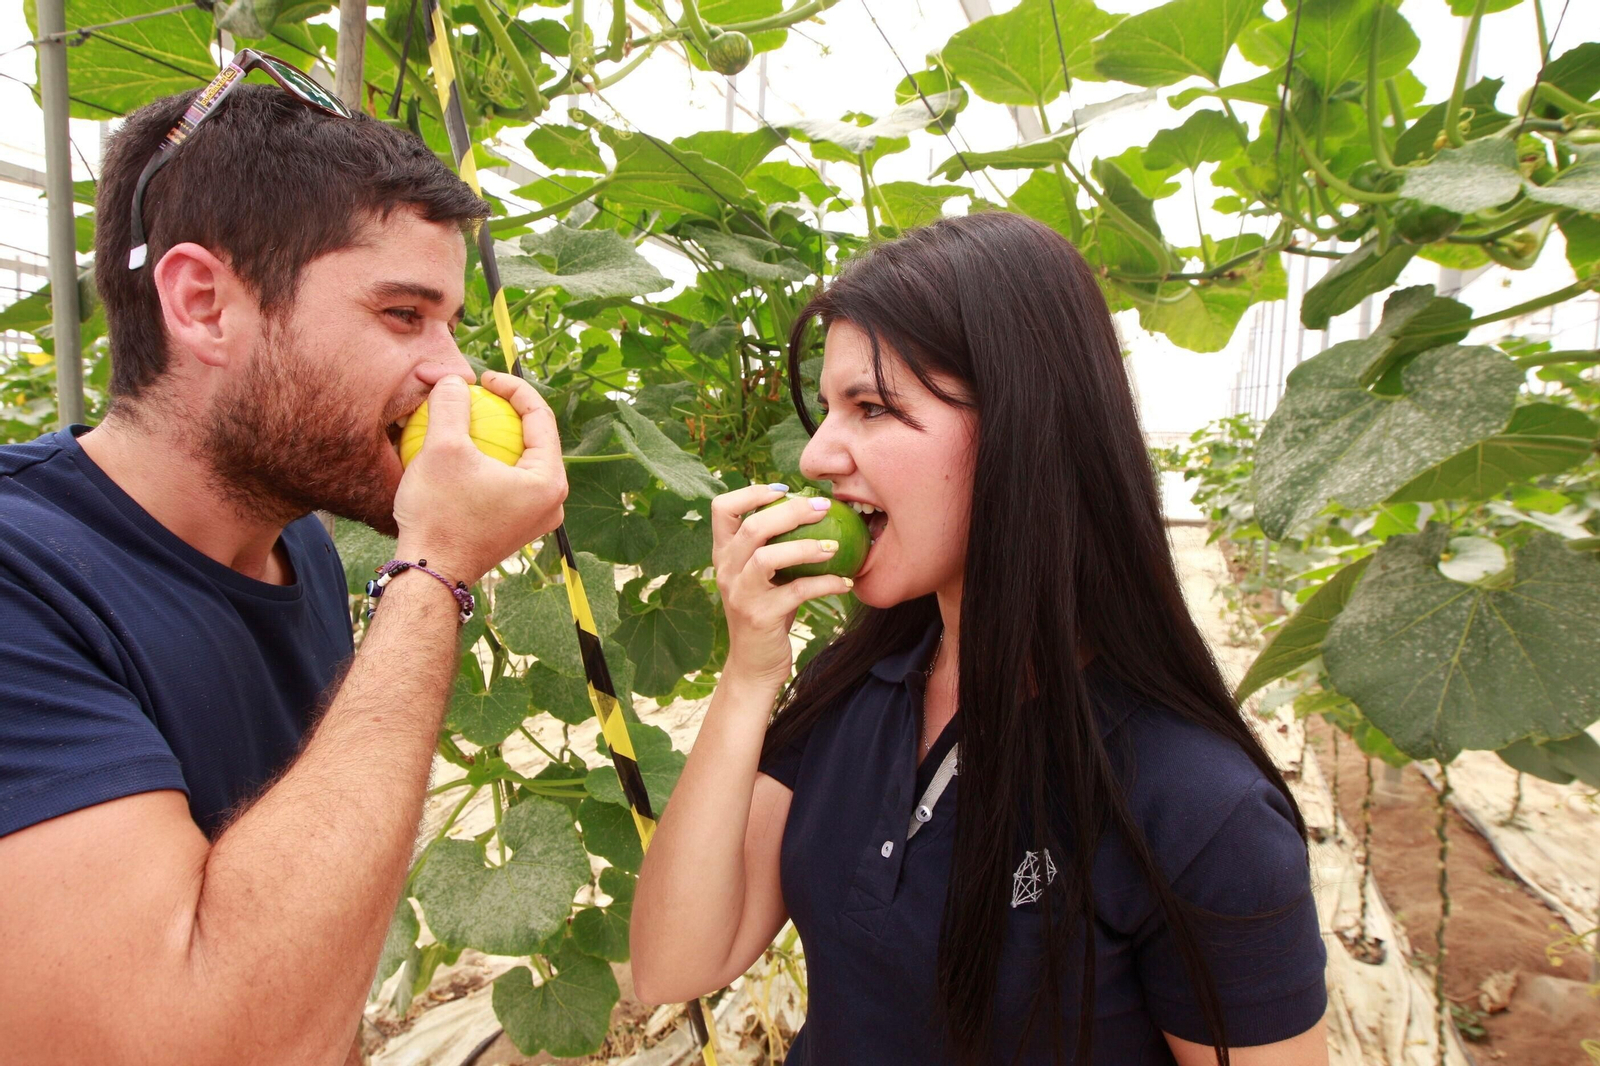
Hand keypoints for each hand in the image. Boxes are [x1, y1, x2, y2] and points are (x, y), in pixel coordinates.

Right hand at [392, 371, 566, 583]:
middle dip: (506, 410)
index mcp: (549, 481)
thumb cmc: (439, 513)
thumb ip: (451, 405)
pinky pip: (510, 481)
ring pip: (522, 460)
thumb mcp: (442, 448)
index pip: (540, 416)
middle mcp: (552, 501)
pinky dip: (490, 461)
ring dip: (497, 435)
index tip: (483, 378)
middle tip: (477, 392)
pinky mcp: (517, 525)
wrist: (431, 574)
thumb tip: (454, 379)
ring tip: (470, 417)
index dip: (512, 387)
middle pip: (536, 438)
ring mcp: (537, 516)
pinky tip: (463, 450)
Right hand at [711, 485, 853, 690]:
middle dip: (790, 511)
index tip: (784, 490)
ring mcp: (740, 594)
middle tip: (823, 507)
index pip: (721, 509)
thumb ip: (774, 547)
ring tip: (833, 546)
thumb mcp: (763, 577)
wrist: (753, 665)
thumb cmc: (767, 612)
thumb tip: (814, 511)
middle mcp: (726, 571)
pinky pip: (796, 591)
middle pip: (751, 526)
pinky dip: (824, 584)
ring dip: (804, 546)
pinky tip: (844, 582)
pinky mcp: (760, 617)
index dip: (751, 492)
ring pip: (767, 556)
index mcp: (724, 555)